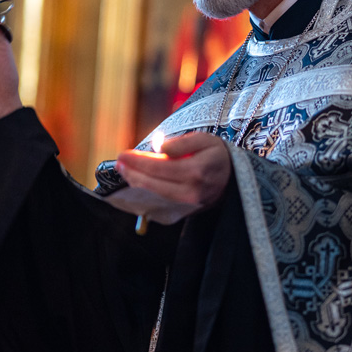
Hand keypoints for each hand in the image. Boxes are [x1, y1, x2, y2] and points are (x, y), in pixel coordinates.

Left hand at [115, 131, 231, 208]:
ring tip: (124, 171)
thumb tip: (159, 148)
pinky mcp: (185, 211)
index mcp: (196, 171)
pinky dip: (145, 195)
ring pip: (153, 197)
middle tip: (119, 162)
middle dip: (132, 173)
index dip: (138, 161)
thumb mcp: (204, 140)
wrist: (233, 178)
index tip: (123, 154)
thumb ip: (181, 143)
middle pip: (153, 184)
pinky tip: (136, 184)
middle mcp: (191, 191)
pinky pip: (159, 204)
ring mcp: (188, 204)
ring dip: (135, 184)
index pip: (159, 167)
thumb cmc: (217, 155)